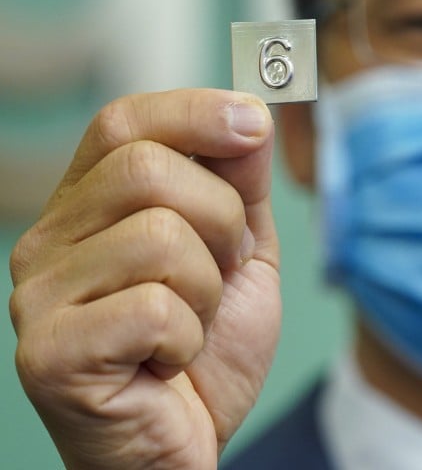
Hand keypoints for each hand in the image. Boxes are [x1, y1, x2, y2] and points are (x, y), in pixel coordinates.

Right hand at [8, 90, 281, 469]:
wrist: (186, 445)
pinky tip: (169, 360)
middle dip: (221, 220)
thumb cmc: (206, 351)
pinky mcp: (48, 354)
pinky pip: (154, 308)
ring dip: (207, 289)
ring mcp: (38, 297)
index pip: (123, 122)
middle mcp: (48, 241)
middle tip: (222, 270)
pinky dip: (188, 338)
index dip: (194, 111)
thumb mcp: (242, 252)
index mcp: (90, 206)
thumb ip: (242, 183)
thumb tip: (247, 112)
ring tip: (191, 324)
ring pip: (158, 237)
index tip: (254, 123)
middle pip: (147, 170)